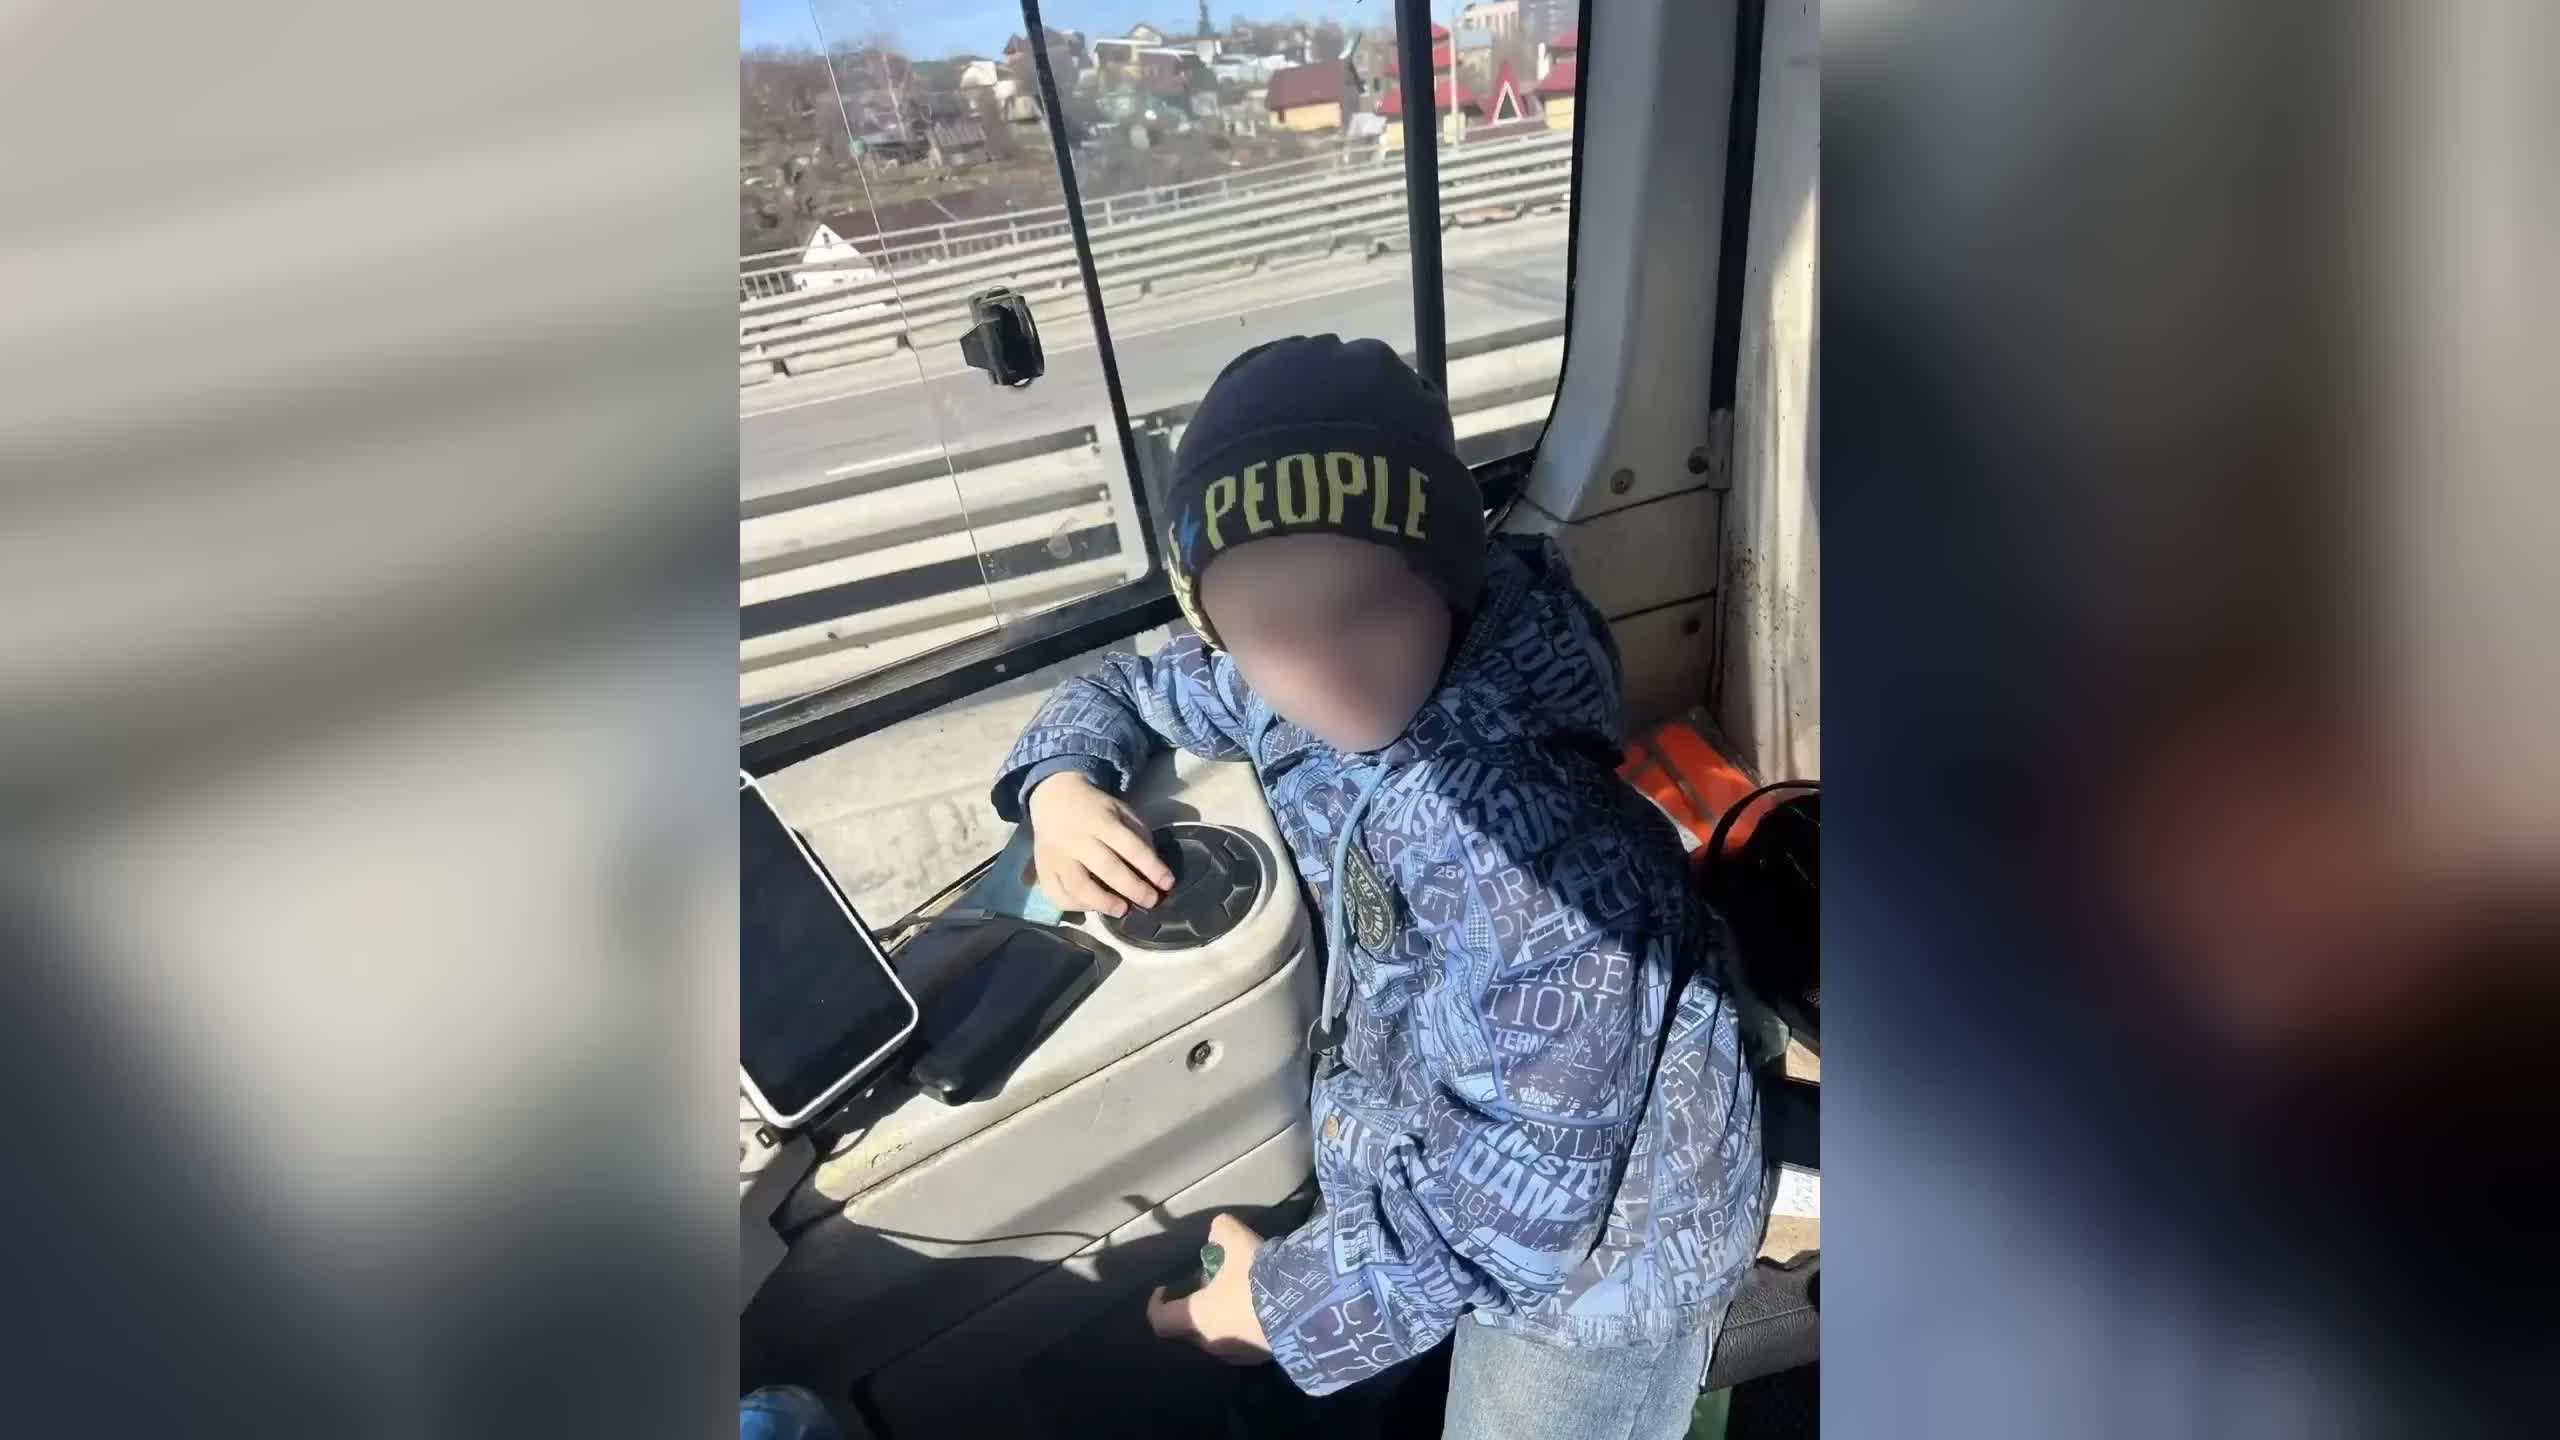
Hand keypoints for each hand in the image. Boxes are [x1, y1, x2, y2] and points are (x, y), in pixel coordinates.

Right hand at [1026, 770, 1173, 918]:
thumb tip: (1153, 870)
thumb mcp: (1120, 811)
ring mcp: (1056, 856)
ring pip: (1078, 886)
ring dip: (1103, 903)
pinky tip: (1094, 907)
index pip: (1130, 846)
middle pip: (1106, 868)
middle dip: (1132, 888)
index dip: (1151, 867)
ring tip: (1122, 910)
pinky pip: (1058, 895)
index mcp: (1101, 820)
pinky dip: (1077, 906)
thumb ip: (1138, 835)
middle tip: (1151, 901)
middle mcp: (1076, 839)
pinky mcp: (1043, 870)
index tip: (1167, 883)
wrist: (1052, 799)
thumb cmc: (1094, 809)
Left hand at [1146, 1213, 1271, 1364]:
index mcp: (1196, 1317)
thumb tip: (1216, 1232)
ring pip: (1219, 1337)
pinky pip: (1245, 1342)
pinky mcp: (1263, 1359)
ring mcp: (1239, 1355)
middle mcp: (1212, 1342)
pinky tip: (1262, 1308)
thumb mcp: (1236, 1239)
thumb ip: (1220, 1231)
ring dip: (1222, 1318)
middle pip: (1191, 1328)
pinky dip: (1245, 1327)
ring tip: (1239, 1295)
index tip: (1164, 1289)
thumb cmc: (1256, 1276)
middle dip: (1196, 1307)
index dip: (1156, 1304)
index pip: (1160, 1320)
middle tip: (1211, 1284)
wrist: (1304, 1307)